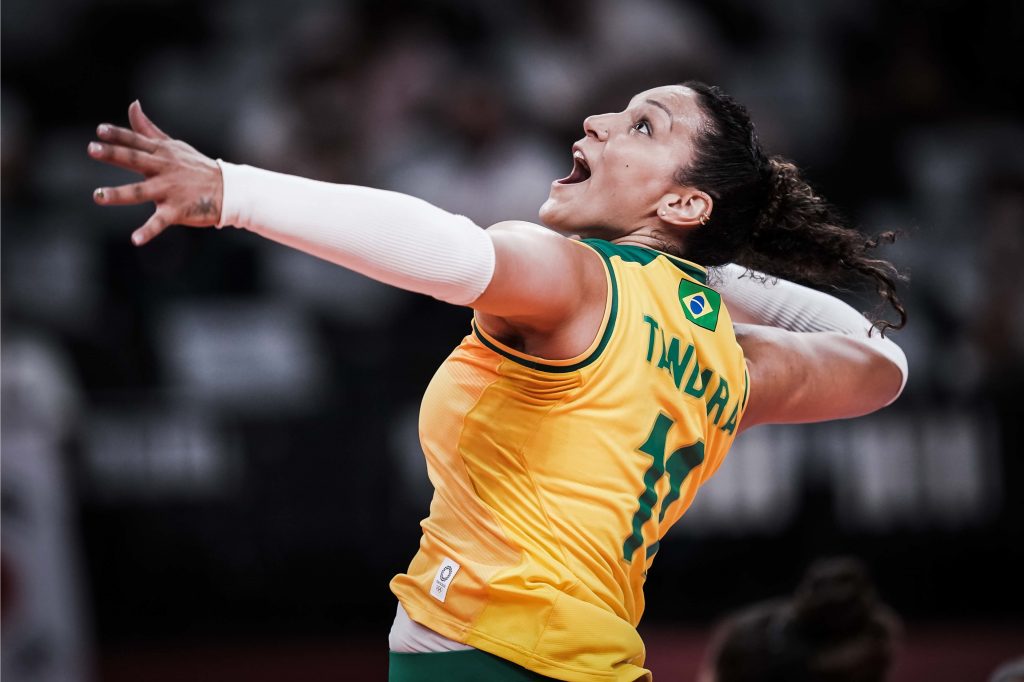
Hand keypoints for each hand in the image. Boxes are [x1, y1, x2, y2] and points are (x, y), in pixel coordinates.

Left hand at [89, 101, 223, 245]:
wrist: (228, 191)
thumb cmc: (196, 168)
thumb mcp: (173, 145)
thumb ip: (148, 129)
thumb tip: (132, 105)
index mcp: (162, 153)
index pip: (136, 141)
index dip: (118, 135)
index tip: (99, 131)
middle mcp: (164, 169)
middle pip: (135, 159)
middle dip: (113, 154)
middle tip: (92, 149)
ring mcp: (170, 190)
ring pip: (141, 191)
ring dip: (119, 194)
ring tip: (98, 196)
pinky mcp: (177, 210)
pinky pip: (160, 221)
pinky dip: (148, 231)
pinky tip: (135, 239)